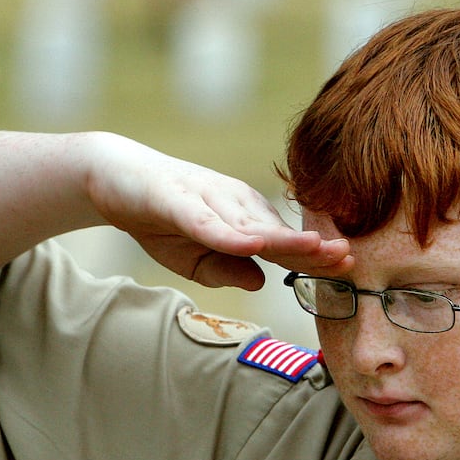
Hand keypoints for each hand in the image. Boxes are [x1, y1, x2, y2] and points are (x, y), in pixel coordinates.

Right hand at [86, 134, 351, 290]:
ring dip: (283, 238)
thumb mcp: (194, 257)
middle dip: (312, 247)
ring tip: (316, 249)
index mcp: (242, 218)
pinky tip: (252, 245)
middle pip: (277, 233)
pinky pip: (206, 221)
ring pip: (249, 225)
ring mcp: (206, 199)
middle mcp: (233, 203)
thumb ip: (227, 270)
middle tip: (347, 258)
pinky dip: (229, 234)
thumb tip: (261, 281)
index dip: (314, 258)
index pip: (283, 245)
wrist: (112, 178)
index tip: (348, 267)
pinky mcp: (176, 200)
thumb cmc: (159, 218)